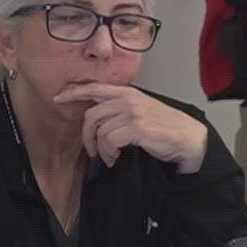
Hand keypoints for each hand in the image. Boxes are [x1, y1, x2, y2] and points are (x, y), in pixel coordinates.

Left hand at [52, 83, 210, 172]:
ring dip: (101, 149)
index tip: (58, 98)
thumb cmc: (164, 127)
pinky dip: (109, 153)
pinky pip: (110, 141)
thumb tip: (96, 119)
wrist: (187, 137)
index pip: (94, 87)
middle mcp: (128, 99)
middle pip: (91, 115)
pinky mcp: (137, 128)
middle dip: (86, 136)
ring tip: (110, 157)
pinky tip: (116, 158)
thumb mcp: (141, 110)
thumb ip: (120, 109)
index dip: (73, 92)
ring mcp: (133, 112)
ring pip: (100, 131)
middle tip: (92, 150)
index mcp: (127, 92)